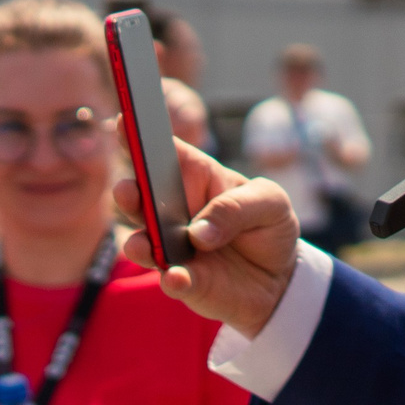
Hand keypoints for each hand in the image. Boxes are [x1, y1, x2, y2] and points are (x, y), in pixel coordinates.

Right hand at [118, 141, 300, 338]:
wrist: (280, 278)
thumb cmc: (269, 226)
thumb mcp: (270, 202)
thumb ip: (237, 208)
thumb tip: (199, 233)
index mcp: (195, 177)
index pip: (163, 152)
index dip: (139, 136)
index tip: (123, 124)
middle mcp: (175, 211)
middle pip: (141, 197)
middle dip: (129, 192)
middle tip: (128, 190)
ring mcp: (173, 248)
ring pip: (143, 242)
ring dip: (139, 243)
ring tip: (143, 244)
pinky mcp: (183, 281)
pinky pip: (170, 280)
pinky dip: (172, 280)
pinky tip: (177, 277)